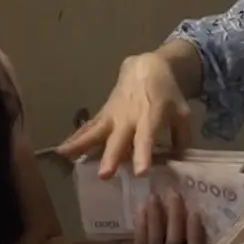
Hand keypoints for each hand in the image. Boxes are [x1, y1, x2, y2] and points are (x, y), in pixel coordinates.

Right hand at [56, 52, 190, 176]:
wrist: (147, 68)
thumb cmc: (166, 93)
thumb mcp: (182, 113)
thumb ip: (181, 137)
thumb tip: (177, 159)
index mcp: (150, 116)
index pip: (146, 137)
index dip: (143, 154)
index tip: (140, 172)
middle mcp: (129, 117)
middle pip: (118, 139)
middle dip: (111, 156)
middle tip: (104, 175)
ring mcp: (113, 115)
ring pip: (96, 131)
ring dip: (82, 144)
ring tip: (65, 156)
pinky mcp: (103, 114)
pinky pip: (88, 128)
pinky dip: (75, 138)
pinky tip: (61, 150)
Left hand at [126, 186, 207, 243]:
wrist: (128, 233)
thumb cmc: (157, 217)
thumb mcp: (171, 211)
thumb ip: (182, 205)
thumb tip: (192, 184)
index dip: (196, 233)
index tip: (195, 212)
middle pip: (175, 242)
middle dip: (175, 217)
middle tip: (174, 195)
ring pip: (157, 241)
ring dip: (156, 217)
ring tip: (154, 197)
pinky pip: (141, 242)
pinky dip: (142, 224)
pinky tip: (141, 208)